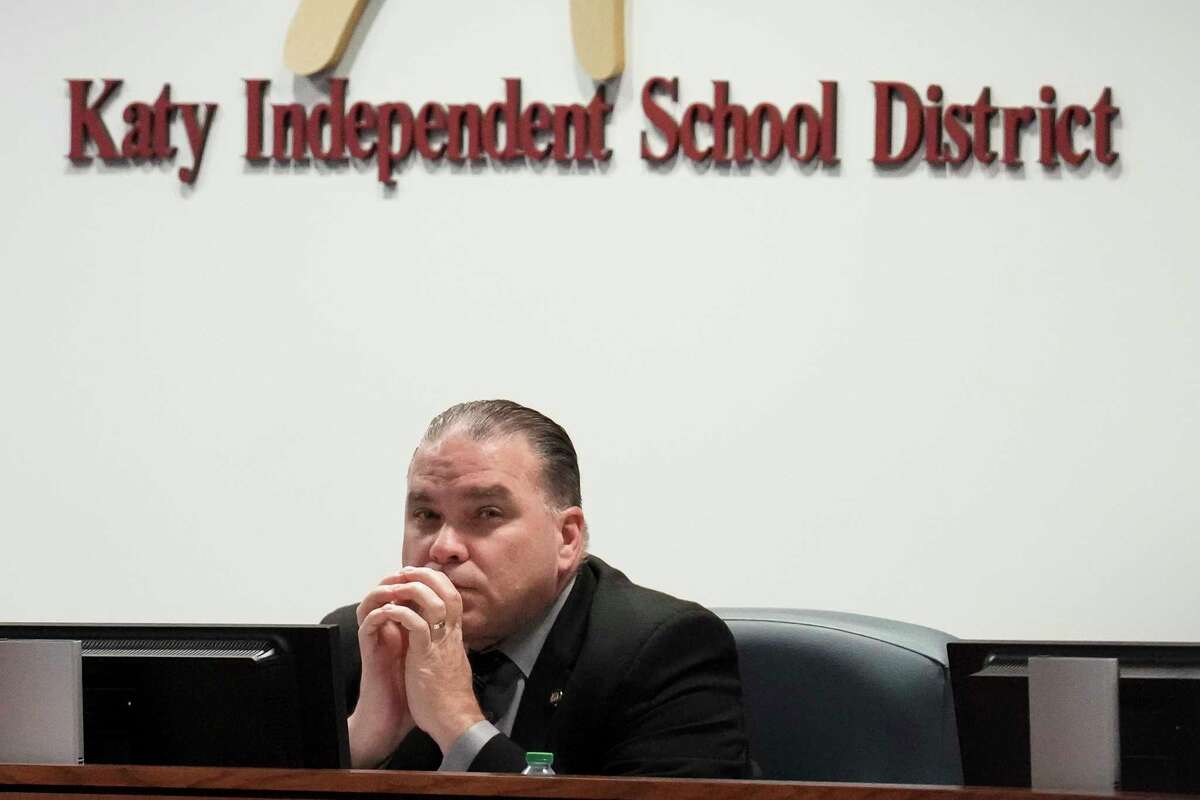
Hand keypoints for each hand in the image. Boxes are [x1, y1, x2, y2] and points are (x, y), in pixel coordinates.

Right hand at [346, 572, 424, 766]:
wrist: (395, 717)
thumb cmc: (414, 690)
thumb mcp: (431, 655)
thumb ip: (436, 635)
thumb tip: (456, 619)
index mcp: (403, 627)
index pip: (404, 593)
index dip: (416, 580)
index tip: (432, 573)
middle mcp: (388, 629)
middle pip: (386, 591)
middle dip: (399, 578)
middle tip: (412, 571)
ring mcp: (377, 638)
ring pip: (370, 602)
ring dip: (384, 590)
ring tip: (399, 586)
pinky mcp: (369, 650)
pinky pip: (367, 624)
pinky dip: (378, 613)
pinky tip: (391, 610)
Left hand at [386, 567, 486, 753]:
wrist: (454, 721)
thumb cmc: (448, 698)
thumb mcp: (450, 665)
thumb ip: (446, 648)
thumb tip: (441, 640)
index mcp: (455, 637)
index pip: (452, 598)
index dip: (437, 582)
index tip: (419, 575)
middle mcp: (451, 635)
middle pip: (447, 592)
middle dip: (427, 576)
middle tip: (406, 571)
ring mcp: (440, 644)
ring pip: (434, 602)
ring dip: (413, 588)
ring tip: (396, 585)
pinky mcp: (426, 656)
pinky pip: (415, 624)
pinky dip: (401, 613)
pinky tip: (388, 612)